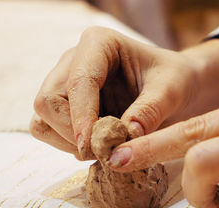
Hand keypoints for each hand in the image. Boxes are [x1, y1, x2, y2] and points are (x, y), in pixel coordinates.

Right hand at [29, 27, 218, 158]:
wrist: (175, 86)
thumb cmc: (175, 81)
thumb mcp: (171, 92)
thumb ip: (149, 112)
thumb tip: (121, 142)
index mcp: (99, 44)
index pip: (79, 81)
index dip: (81, 117)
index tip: (90, 147)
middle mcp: (74, 60)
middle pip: (49, 99)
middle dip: (72, 131)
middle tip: (102, 152)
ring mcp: (65, 82)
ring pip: (43, 117)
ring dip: (67, 141)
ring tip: (102, 150)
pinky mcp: (64, 105)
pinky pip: (48, 129)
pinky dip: (66, 144)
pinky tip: (95, 147)